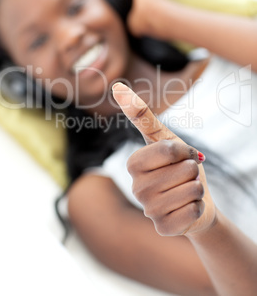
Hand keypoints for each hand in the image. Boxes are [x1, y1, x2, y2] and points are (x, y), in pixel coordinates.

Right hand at [112, 82, 216, 237]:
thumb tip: (117, 86)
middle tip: (186, 174)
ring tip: (187, 190)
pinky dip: (197, 207)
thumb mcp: (165, 138)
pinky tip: (187, 207)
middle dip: (192, 170)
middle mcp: (136, 187)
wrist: (194, 199)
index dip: (183, 151)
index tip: (183, 154)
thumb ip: (142, 116)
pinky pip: (191, 212)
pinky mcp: (162, 228)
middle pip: (181, 171)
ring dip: (197, 188)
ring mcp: (148, 210)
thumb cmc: (179, 166)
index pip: (167, 150)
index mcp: (133, 164)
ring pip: (189, 191)